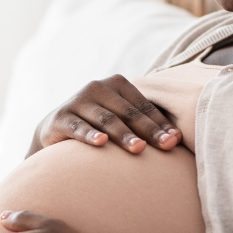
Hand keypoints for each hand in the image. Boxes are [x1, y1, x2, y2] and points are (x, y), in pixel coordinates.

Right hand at [28, 75, 179, 156]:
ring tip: (139, 148)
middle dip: (148, 131)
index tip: (176, 141)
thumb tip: (177, 139)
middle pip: (127, 112)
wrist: (55, 128)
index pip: (143, 106)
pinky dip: (90, 135)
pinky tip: (101, 144)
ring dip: (123, 135)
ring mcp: (77, 101)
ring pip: (106, 120)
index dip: (161, 123)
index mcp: (116, 83)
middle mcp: (97, 87)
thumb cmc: (98, 125)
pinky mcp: (60, 117)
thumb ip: (142, 122)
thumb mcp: (119, 117)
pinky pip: (78, 127)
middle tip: (166, 146)